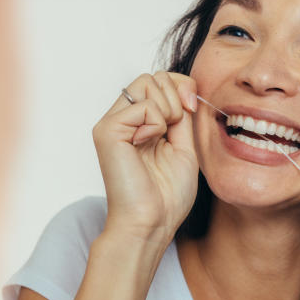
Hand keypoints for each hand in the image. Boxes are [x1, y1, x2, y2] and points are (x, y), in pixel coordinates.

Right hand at [92, 71, 198, 245]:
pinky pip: (142, 105)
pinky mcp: (106, 131)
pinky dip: (156, 123)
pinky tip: (147, 144)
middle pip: (152, 76)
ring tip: (161, 138)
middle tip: (176, 128)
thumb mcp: (184, 147)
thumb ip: (182, 117)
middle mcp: (122, 119)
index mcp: (140, 124)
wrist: (152, 223)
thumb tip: (185, 88)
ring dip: (167, 109)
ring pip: (146, 82)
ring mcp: (112, 123)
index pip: (159, 81)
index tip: (192, 108)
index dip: (181, 86)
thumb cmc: (167, 195)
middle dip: (176, 96)